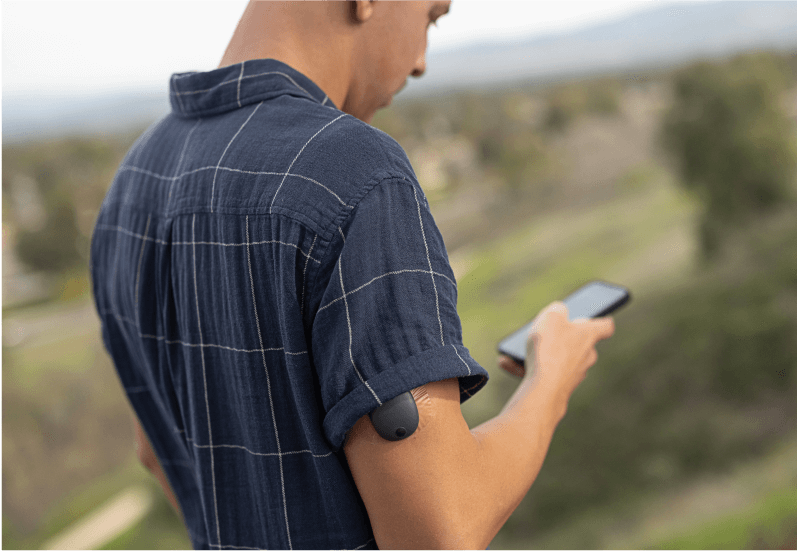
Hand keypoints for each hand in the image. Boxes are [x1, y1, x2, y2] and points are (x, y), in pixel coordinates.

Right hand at [498, 302, 614, 397]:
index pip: (605, 326)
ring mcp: (573, 375)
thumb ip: (557, 310)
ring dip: (537, 353)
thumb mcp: (551, 317)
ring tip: (514, 350)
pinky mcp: (559, 389)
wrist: (543, 389)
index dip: (601, 320)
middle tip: (542, 331)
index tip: (597, 317)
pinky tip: (506, 363)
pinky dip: (526, 368)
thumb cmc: (550, 348)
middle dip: (561, 337)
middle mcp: (586, 357)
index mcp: (588, 336)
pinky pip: (542, 374)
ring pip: (556, 359)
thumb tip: (559, 312)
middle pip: (578, 343)